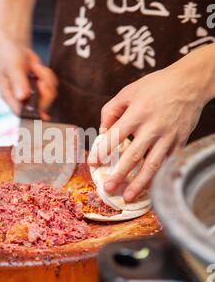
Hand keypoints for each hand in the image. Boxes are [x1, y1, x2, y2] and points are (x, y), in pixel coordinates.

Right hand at [0, 37, 57, 119]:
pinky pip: (52, 86)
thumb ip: (18, 81)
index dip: (33, 114)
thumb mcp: (13, 66)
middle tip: (40, 79)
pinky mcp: (40, 89)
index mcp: (9, 96)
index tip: (44, 113)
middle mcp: (20, 99)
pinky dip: (48, 75)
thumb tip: (23, 97)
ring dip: (46, 79)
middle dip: (44, 91)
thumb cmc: (9, 56)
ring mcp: (31, 94)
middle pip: (40, 106)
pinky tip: (38, 68)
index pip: (21, 112)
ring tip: (36, 68)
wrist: (14, 47)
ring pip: (49, 95)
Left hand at [88, 62, 207, 201]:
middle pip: (133, 156)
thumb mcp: (129, 91)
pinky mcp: (179, 142)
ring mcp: (168, 137)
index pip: (116, 136)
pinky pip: (166, 163)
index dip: (103, 151)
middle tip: (108, 188)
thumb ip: (111, 110)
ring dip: (139, 184)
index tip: (93, 163)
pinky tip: (147, 188)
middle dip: (119, 174)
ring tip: (128, 197)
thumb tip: (102, 131)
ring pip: (152, 165)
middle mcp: (153, 127)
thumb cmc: (155, 86)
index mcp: (138, 113)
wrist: (189, 84)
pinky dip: (157, 177)